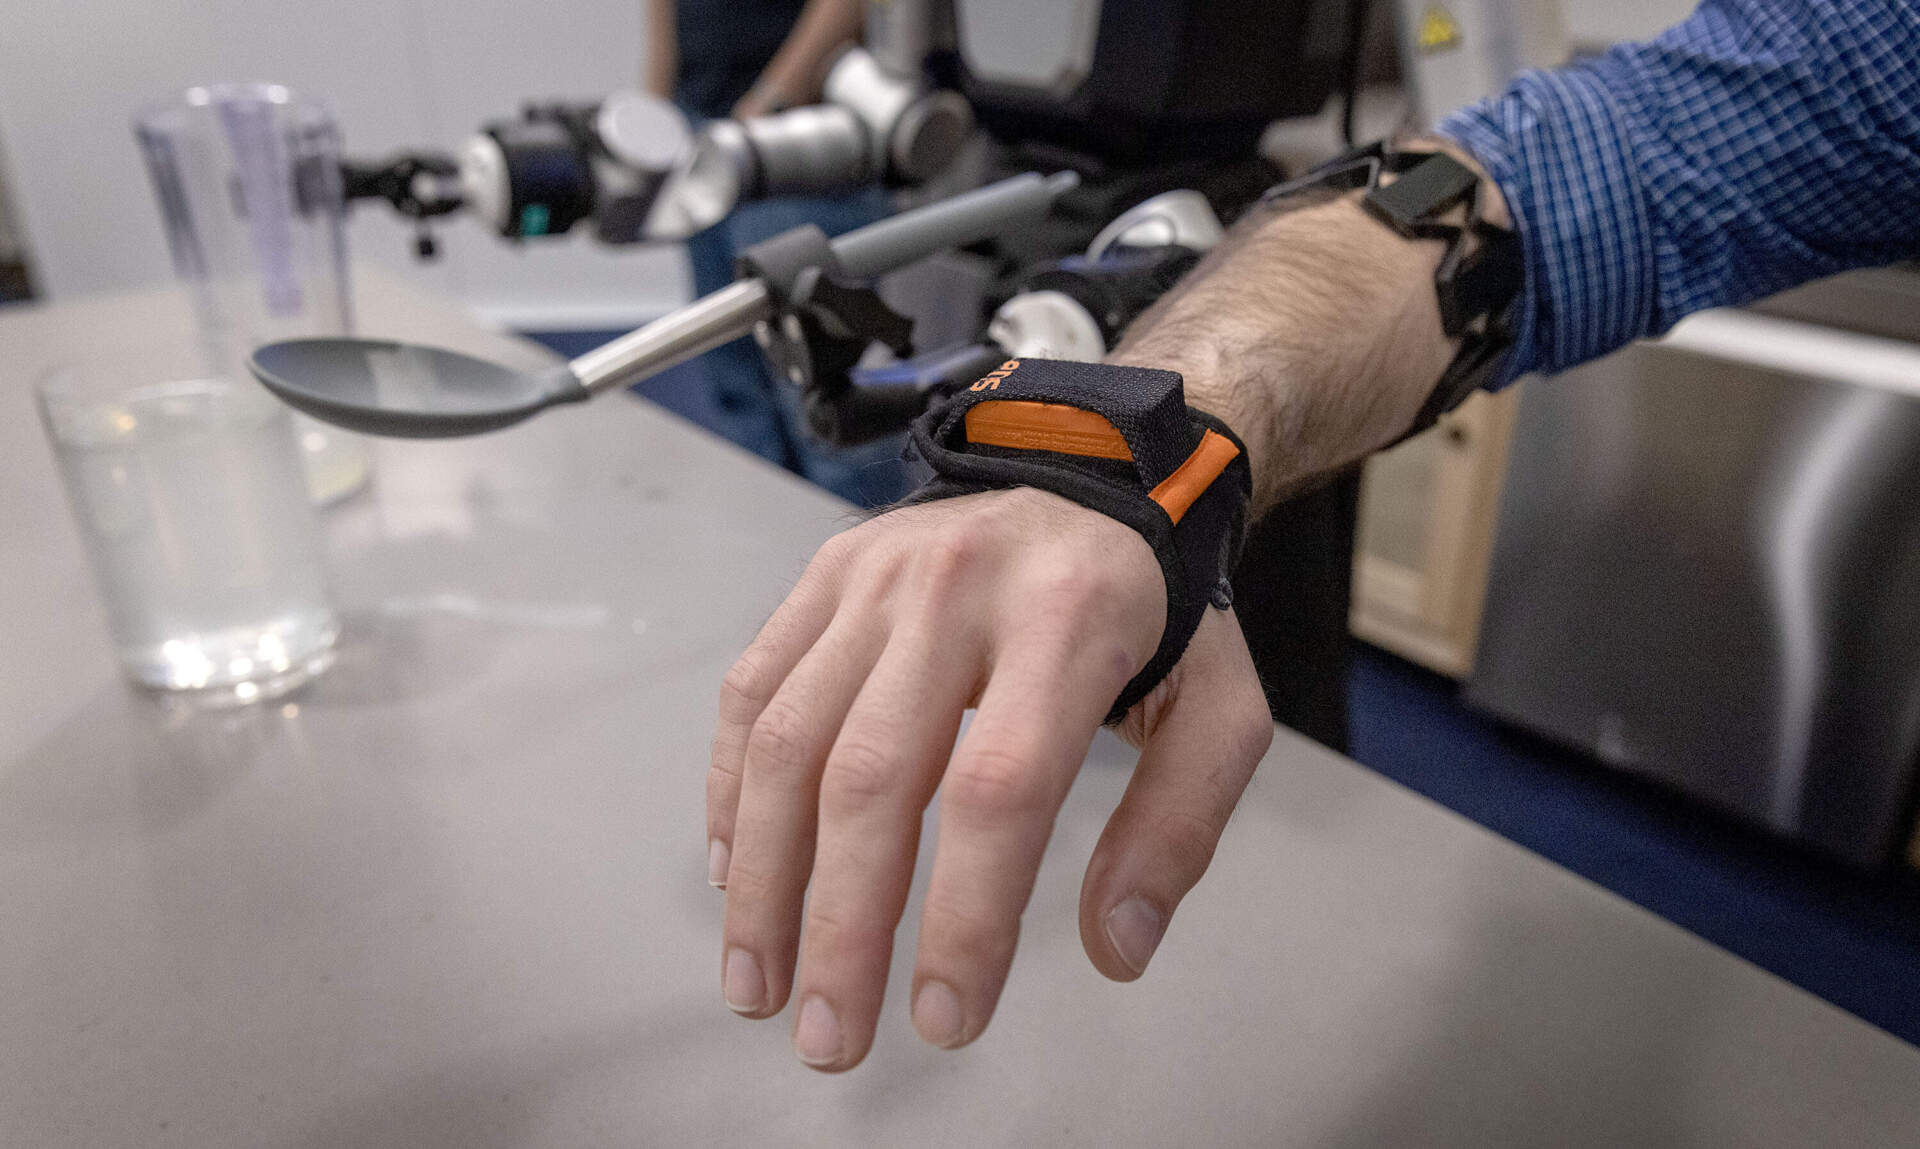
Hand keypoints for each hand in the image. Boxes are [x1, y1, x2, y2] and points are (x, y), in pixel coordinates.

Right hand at [708, 486, 1273, 1070]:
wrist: (1097, 472)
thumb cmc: (1158, 609)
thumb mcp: (1220, 709)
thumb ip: (1180, 827)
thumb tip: (1117, 949)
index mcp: (1067, 620)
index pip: (998, 791)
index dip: (964, 917)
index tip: (945, 1018)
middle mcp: (957, 589)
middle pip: (872, 778)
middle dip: (841, 929)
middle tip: (831, 1040)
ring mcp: (877, 578)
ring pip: (790, 742)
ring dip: (764, 882)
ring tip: (759, 984)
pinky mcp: (826, 577)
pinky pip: (754, 692)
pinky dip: (733, 791)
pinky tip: (737, 875)